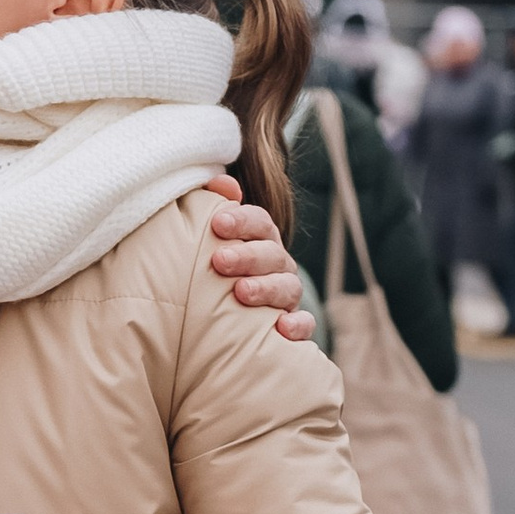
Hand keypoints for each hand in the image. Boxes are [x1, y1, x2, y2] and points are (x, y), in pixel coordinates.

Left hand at [201, 178, 316, 341]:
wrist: (221, 320)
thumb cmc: (215, 273)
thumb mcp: (211, 241)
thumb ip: (212, 207)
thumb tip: (222, 184)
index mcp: (261, 240)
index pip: (259, 222)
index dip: (241, 220)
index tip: (218, 223)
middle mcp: (278, 265)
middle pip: (271, 253)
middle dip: (247, 255)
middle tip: (220, 260)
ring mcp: (287, 295)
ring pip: (288, 287)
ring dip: (266, 288)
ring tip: (241, 292)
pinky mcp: (294, 324)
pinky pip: (303, 324)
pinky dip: (297, 325)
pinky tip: (282, 328)